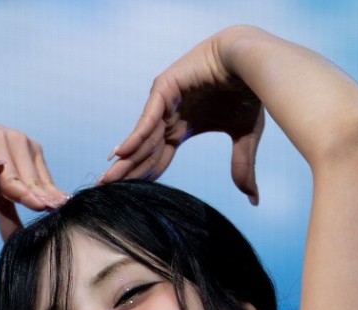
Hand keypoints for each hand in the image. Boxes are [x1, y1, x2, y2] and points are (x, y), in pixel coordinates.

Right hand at [0, 111, 69, 239]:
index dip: (50, 199)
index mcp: (30, 154)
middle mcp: (18, 142)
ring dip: (17, 188)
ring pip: (10, 172)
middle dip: (37, 197)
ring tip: (31, 202)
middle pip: (28, 180)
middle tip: (48, 211)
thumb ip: (9, 218)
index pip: (42, 183)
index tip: (61, 211)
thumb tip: (20, 246)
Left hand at [97, 31, 263, 204]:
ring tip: (106, 180)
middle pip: (144, 152)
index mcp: (182, 128)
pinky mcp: (166, 88)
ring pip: (142, 137)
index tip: (127, 197)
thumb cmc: (249, 92)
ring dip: (125, 159)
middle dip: (126, 172)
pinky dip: (135, 136)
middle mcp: (170, 116)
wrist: (253, 61)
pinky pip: (148, 118)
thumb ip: (242, 167)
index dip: (145, 177)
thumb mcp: (245, 136)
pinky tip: (121, 154)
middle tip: (104, 192)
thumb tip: (253, 200)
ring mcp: (165, 101)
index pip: (159, 159)